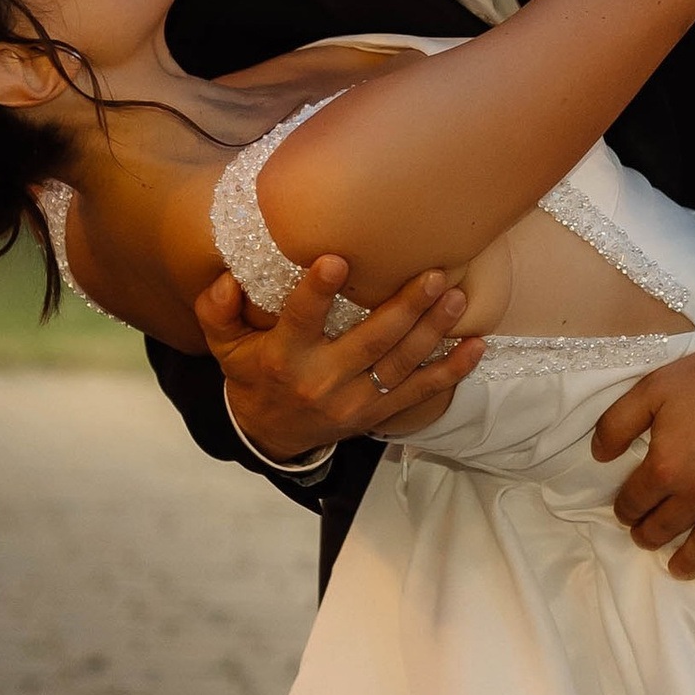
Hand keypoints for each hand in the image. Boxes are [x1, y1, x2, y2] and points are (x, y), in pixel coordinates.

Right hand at [194, 258, 485, 461]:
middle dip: (405, 308)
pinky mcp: (379, 412)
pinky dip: (452, 371)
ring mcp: (357, 401)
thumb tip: (225, 279)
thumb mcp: (224, 346)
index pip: (301, 320)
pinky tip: (476, 345)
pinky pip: (422, 394)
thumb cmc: (252, 375)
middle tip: (433, 274)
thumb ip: (218, 311)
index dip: (318, 291)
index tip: (337, 259)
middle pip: (371, 342)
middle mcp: (324, 382)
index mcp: (285, 358)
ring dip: (434, 331)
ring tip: (456, 297)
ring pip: (402, 365)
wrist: (272, 435)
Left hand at [589, 329, 694, 582]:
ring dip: (686, 562)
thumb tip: (598, 456)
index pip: (634, 503)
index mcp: (666, 467)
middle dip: (648, 534)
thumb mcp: (650, 390)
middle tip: (647, 534)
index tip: (628, 508)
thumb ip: (616, 424)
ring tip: (678, 568)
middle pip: (664, 529)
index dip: (625, 508)